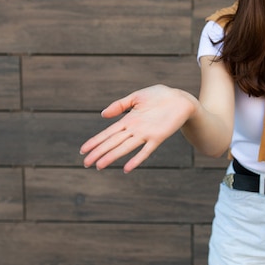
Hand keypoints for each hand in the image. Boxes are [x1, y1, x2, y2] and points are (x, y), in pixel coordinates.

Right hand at [80, 85, 196, 172]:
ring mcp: (146, 134)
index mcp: (128, 120)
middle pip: (113, 142)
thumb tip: (103, 115)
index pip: (108, 133)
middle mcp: (135, 129)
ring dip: (112, 157)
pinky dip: (136, 159)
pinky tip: (127, 168)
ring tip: (99, 166)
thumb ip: (120, 105)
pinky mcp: (158, 137)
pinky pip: (146, 150)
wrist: (181, 100)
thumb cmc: (159, 96)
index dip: (95, 141)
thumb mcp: (137, 97)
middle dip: (99, 152)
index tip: (83, 150)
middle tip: (86, 163)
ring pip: (125, 148)